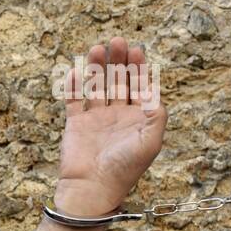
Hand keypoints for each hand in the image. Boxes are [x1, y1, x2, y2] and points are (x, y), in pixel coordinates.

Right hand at [54, 38, 166, 216]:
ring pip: (96, 86)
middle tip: (117, 41)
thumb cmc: (125, 169)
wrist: (92, 188)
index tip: (136, 50)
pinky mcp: (75, 124)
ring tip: (97, 48)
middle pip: (118, 81)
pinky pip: (74, 100)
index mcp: (138, 119)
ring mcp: (95, 119)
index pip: (140, 86)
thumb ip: (157, 115)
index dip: (139, 67)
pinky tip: (76, 72)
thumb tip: (156, 91)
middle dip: (119, 61)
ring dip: (97, 67)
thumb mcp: (151, 142)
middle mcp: (117, 115)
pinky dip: (74, 86)